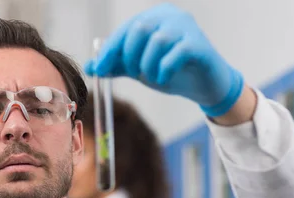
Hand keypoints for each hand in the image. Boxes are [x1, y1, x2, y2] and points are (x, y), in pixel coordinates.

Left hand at [85, 3, 243, 116]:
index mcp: (155, 17)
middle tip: (134, 73)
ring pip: (158, 40)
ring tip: (151, 77)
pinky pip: (177, 52)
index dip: (111, 49)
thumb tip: (90, 67)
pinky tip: (163, 79)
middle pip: (141, 28)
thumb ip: (117, 66)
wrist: (203, 86)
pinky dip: (164, 69)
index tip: (100, 68)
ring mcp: (188, 28)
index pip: (126, 28)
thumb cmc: (171, 72)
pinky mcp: (199, 44)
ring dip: (148, 64)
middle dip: (130, 55)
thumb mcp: (139, 68)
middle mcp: (171, 16)